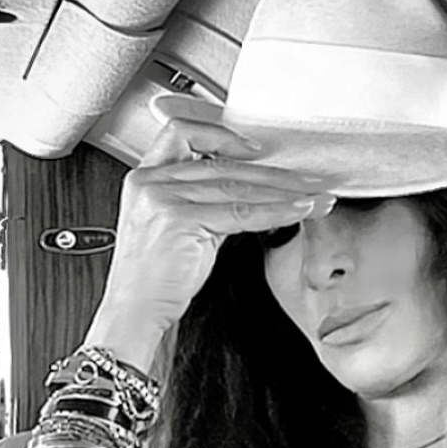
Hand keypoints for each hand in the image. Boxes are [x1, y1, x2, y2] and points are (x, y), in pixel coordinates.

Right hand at [91, 112, 333, 365]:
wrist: (132, 313)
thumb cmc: (151, 281)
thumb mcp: (173, 230)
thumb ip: (200, 205)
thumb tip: (245, 198)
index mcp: (144, 177)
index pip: (183, 134)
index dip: (221, 136)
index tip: (254, 150)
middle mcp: (152, 181)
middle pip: (224, 165)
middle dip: (273, 173)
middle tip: (307, 180)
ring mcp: (164, 198)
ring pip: (237, 185)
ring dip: (284, 191)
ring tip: (314, 197)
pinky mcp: (180, 219)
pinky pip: (241, 211)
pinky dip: (275, 211)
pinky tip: (297, 211)